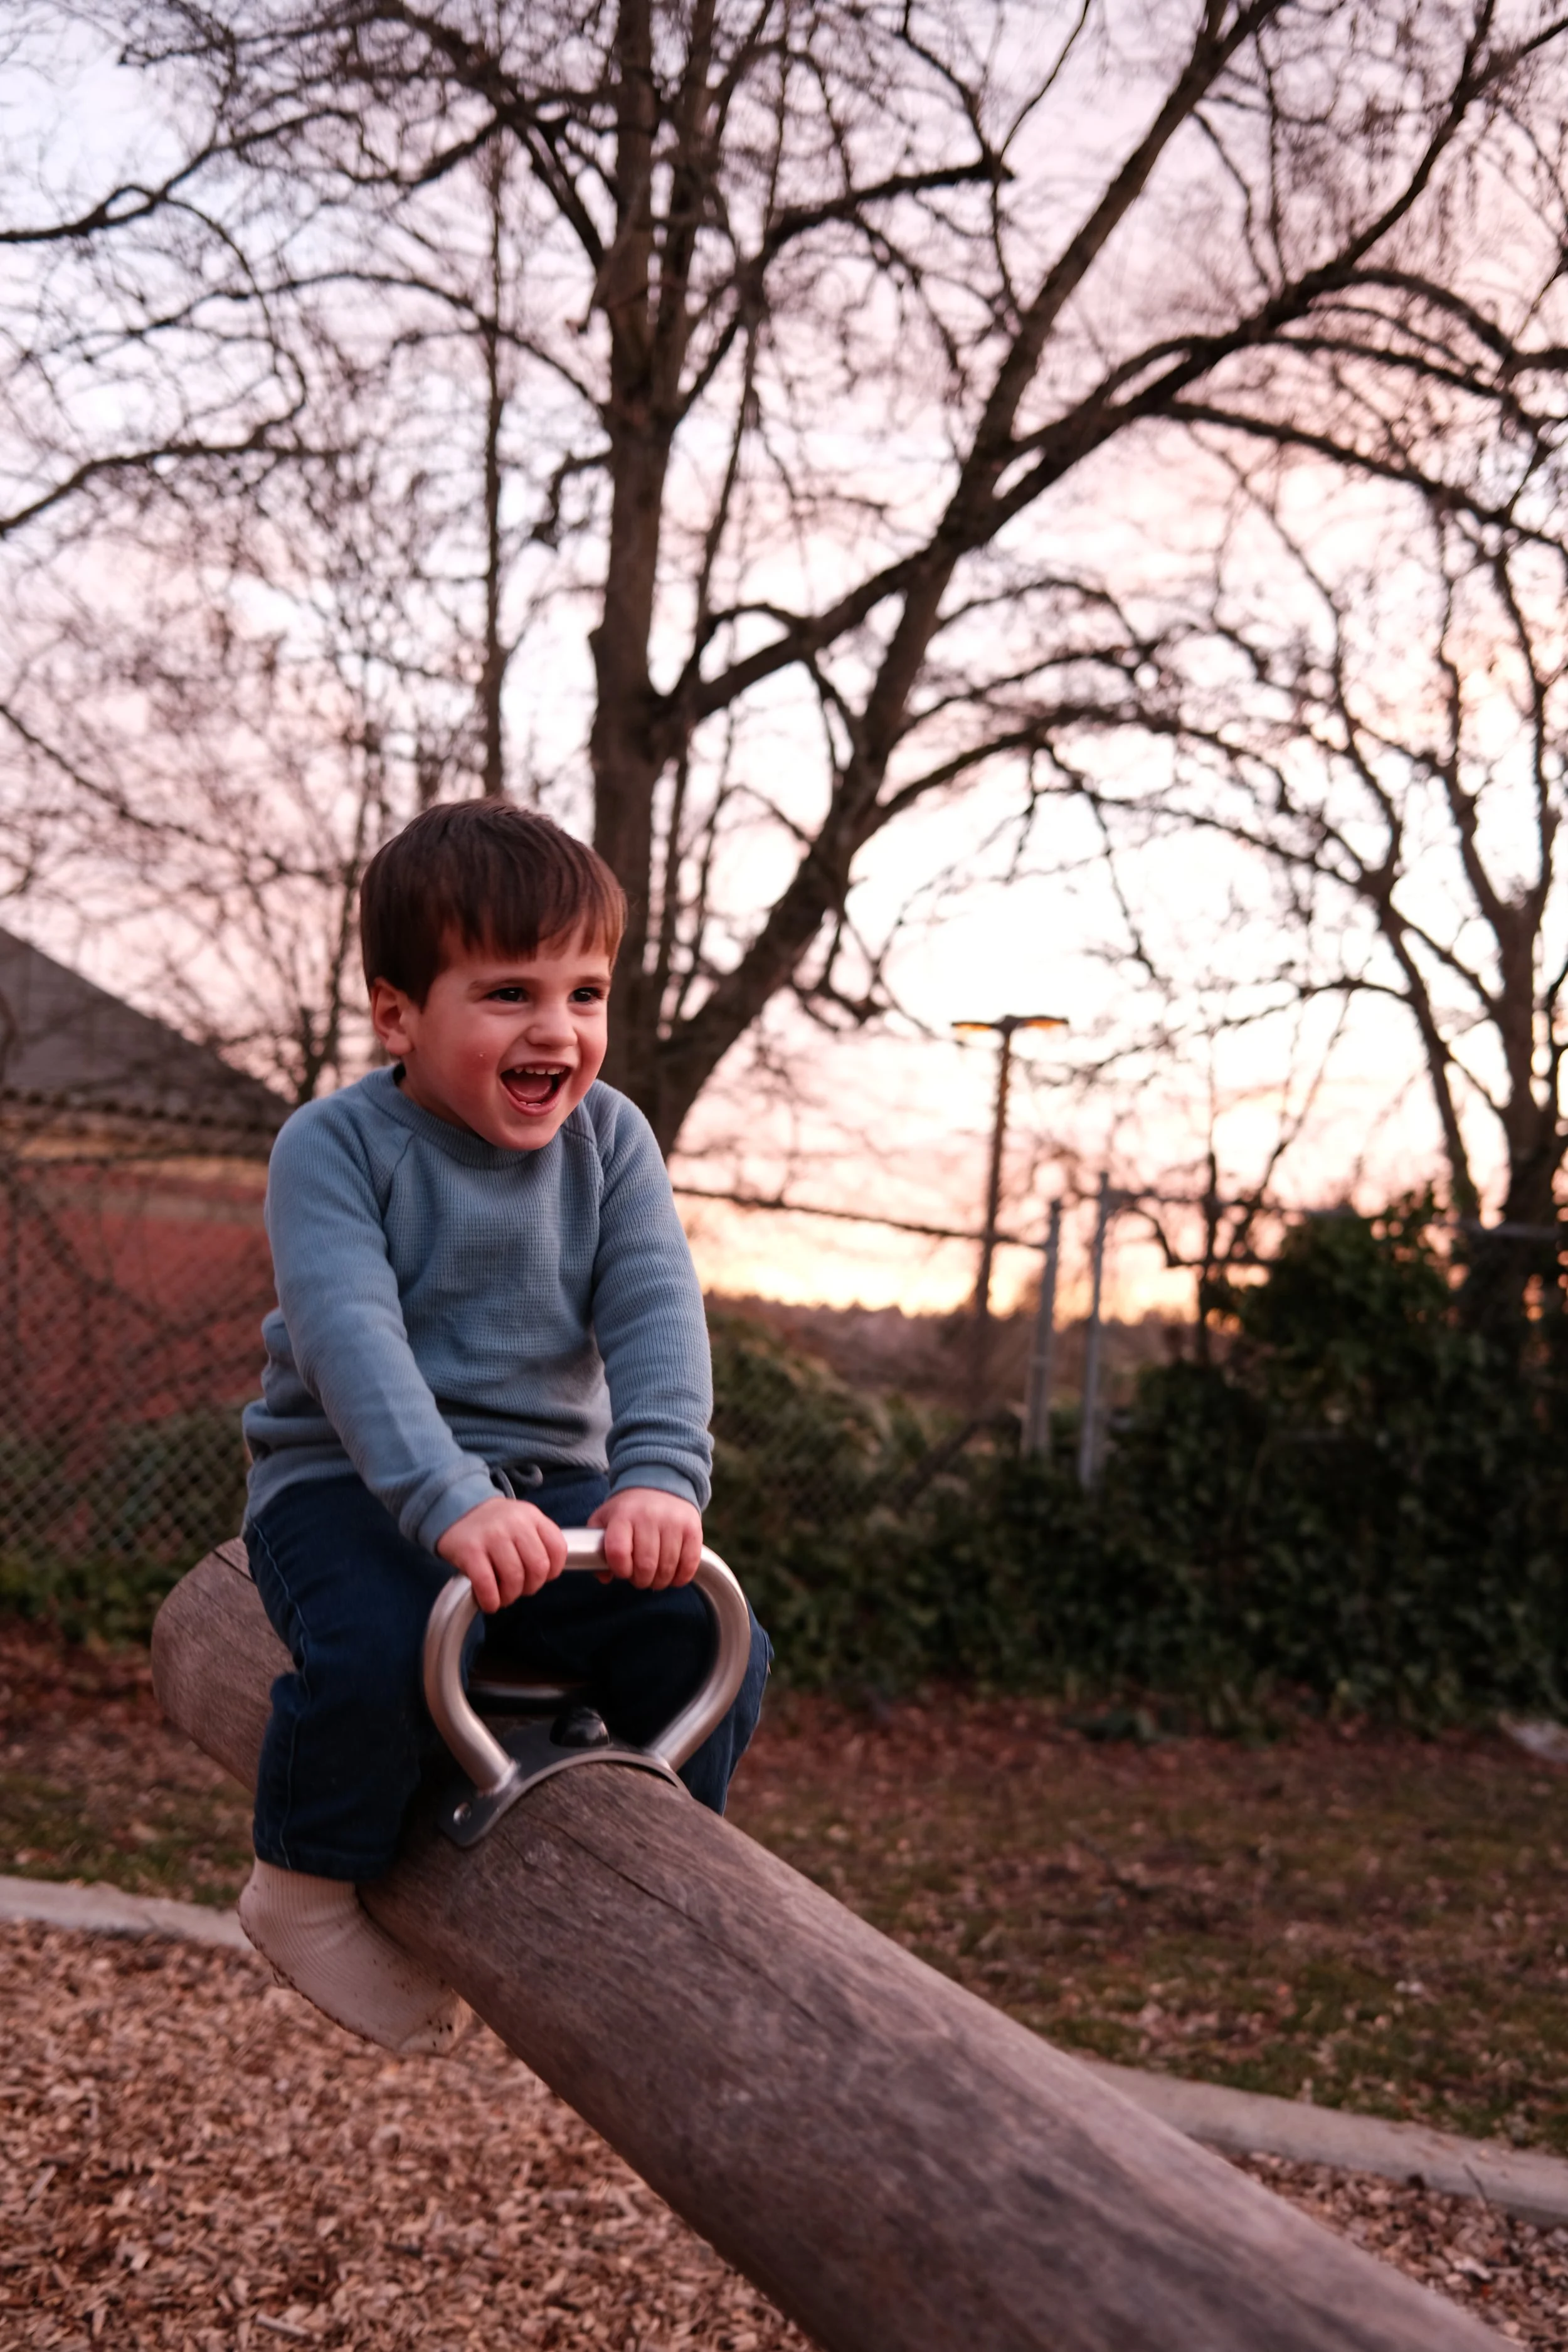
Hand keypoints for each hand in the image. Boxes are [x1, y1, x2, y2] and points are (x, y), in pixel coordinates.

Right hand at [436, 1496, 566, 1612]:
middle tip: (519, 1590)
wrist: (456, 1509)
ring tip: (503, 1596)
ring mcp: (492, 1535)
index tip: (541, 1578)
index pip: (558, 1549)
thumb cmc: (494, 1524)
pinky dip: (490, 1600)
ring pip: (514, 1578)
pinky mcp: (470, 1550)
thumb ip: (538, 1541)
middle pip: (538, 1567)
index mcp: (532, 1516)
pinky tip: (489, 1603)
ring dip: (510, 1596)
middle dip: (531, 1587)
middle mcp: (515, 1522)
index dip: (552, 1572)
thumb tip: (546, 1575)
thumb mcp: (522, 1520)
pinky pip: (486, 1584)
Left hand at [587, 1487, 701, 1590]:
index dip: (620, 1570)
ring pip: (667, 1568)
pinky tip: (673, 1576)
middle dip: (641, 1580)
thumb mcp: (605, 1519)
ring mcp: (673, 1522)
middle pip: (645, 1565)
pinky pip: (689, 1563)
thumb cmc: (629, 1509)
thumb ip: (597, 1548)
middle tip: (640, 1577)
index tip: (622, 1570)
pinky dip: (681, 1577)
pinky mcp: (692, 1529)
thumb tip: (604, 1577)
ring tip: (655, 1576)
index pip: (618, 1552)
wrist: (660, 1483)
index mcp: (622, 1515)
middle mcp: (649, 1517)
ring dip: (660, 1581)